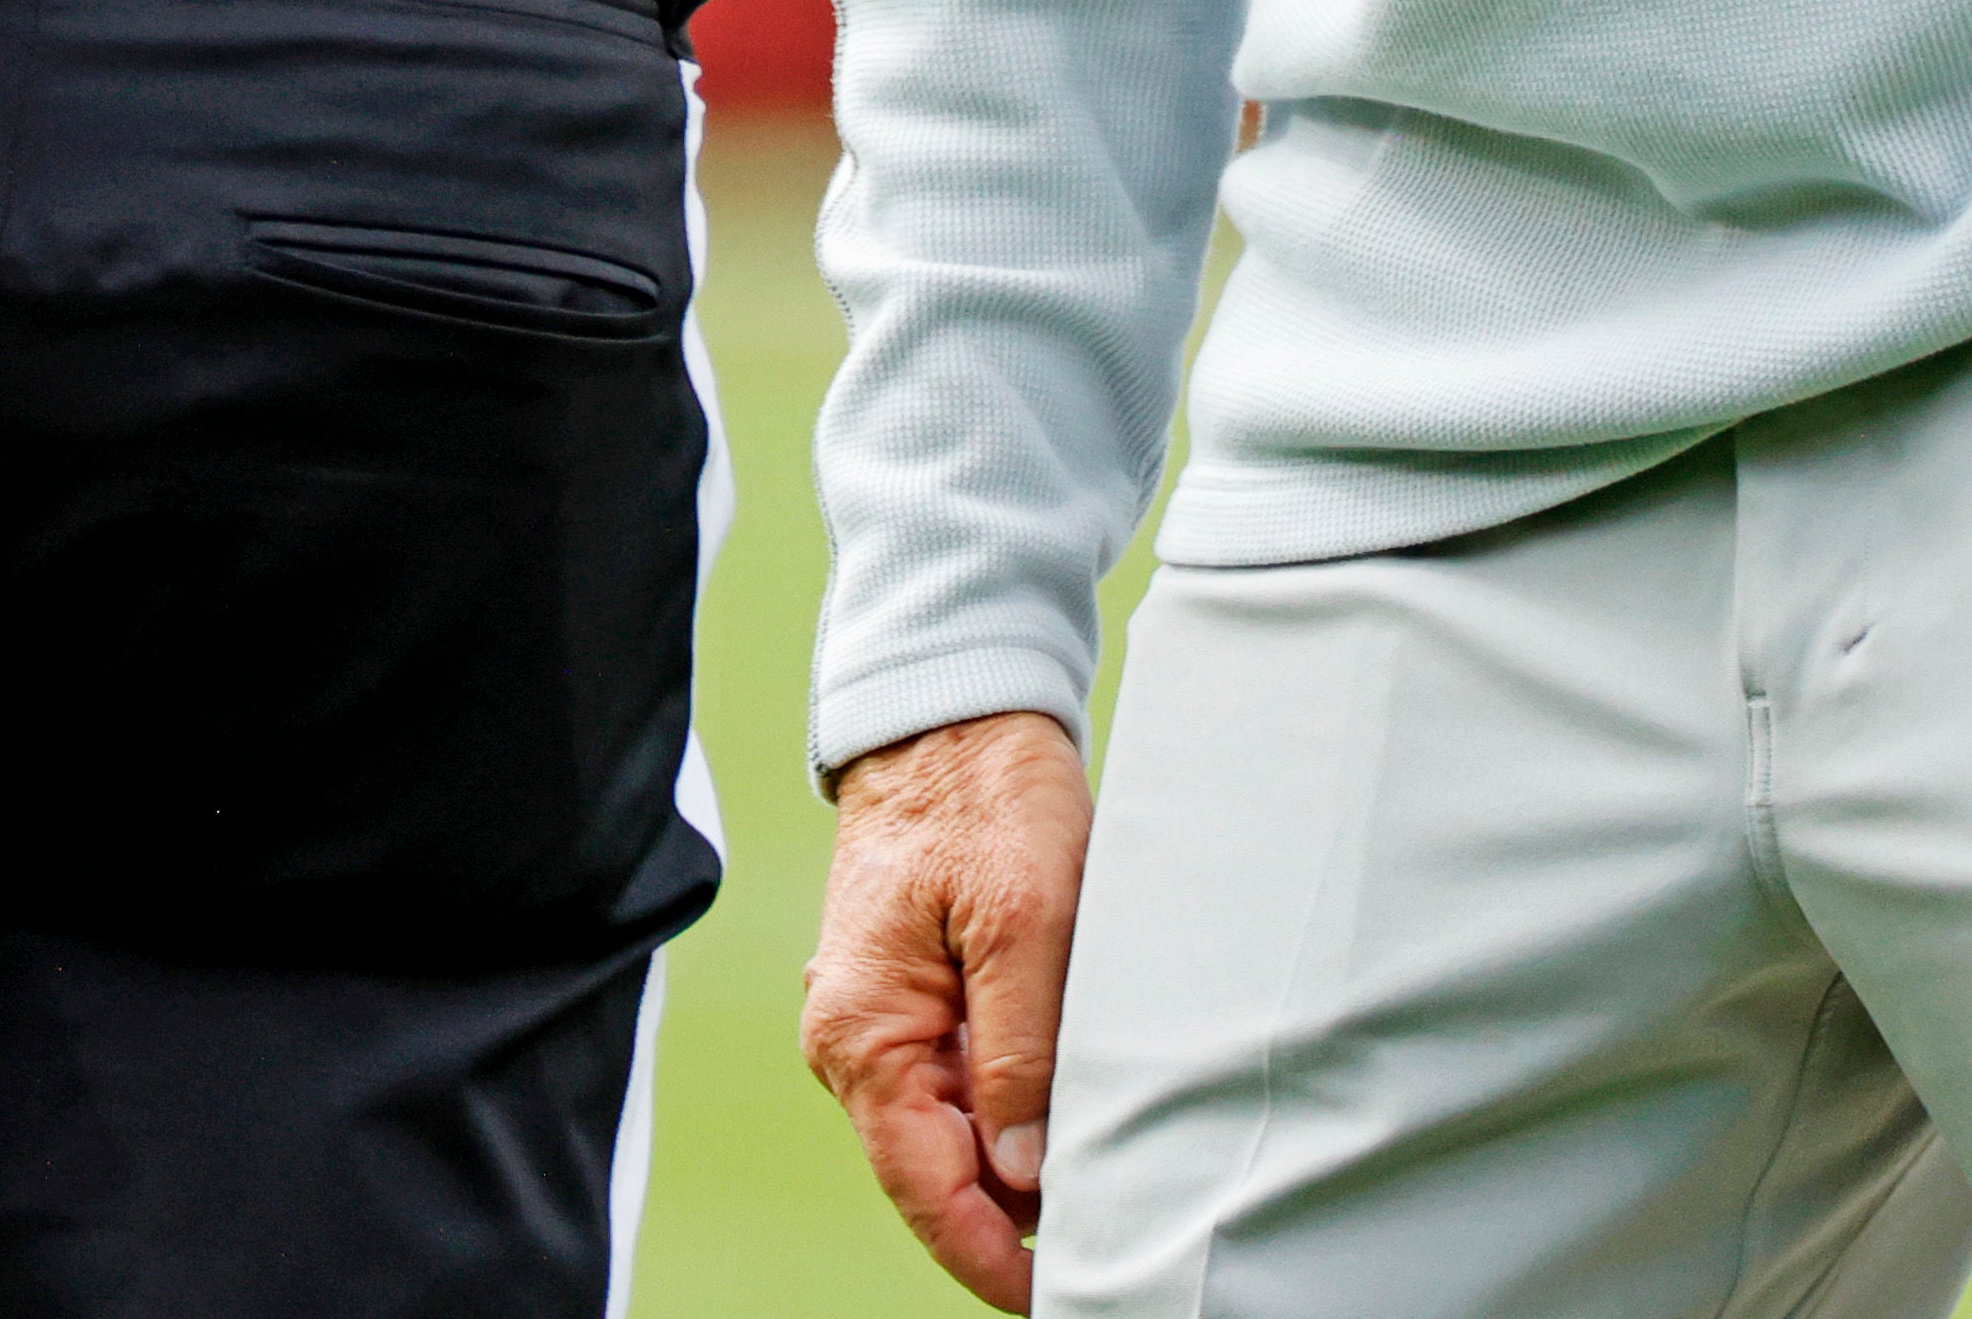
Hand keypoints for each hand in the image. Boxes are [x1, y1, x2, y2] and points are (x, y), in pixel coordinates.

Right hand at [806, 707, 1088, 1303]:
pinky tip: (1080, 1121)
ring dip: (1024, 1165)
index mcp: (864, 1036)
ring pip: (960, 1131)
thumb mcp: (1024, 916)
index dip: (991, 1255)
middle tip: (1110, 1248)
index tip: (1055, 1296)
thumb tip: (1021, 1170)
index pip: (926, 1186)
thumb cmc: (985, 795)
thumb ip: (1020, 1048)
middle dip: (1016, 1220)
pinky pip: (970, 1082)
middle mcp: (861, 1045)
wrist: (956, 710)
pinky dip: (1022, 1110)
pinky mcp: (926, 999)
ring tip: (1110, 1192)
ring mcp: (891, 1025)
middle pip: (941, 1172)